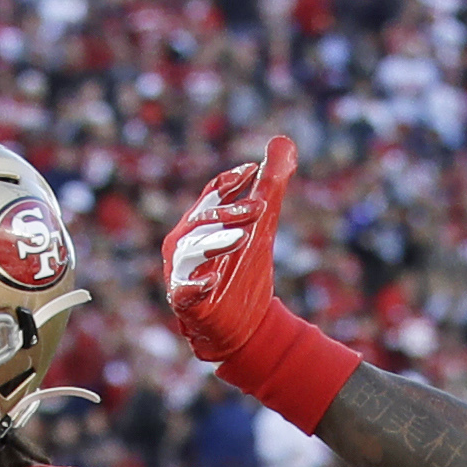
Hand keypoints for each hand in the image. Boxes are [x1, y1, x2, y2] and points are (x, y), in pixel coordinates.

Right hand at [161, 136, 301, 371]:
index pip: (212, 194)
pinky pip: (183, 291)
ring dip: (215, 243)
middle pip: (203, 219)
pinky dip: (195, 286)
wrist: (242, 324)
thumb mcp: (262, 225)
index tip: (253, 171)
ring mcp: (181, 271)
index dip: (231, 182)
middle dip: (230, 212)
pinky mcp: (184, 300)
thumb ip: (272, 184)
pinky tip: (212, 282)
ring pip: (191, 251)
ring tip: (242, 239)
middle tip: (261, 208)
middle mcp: (185, 242)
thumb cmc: (244, 270)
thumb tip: (284, 142)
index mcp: (200, 221)